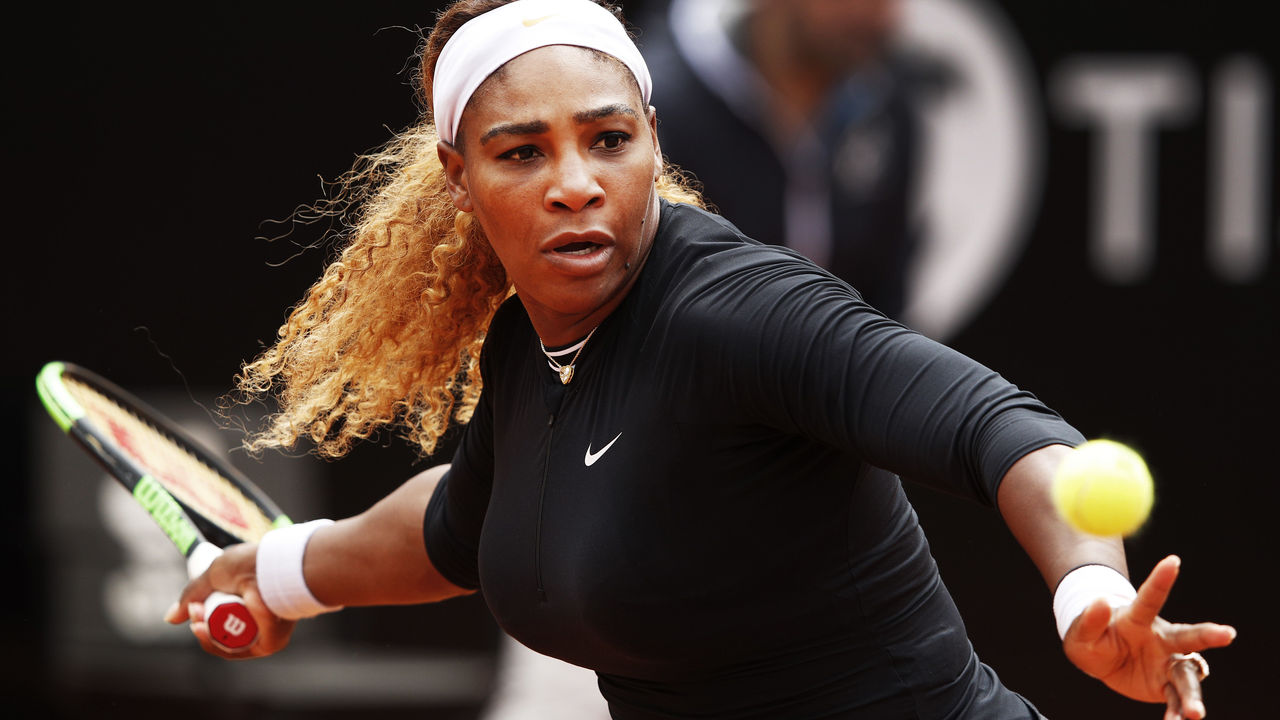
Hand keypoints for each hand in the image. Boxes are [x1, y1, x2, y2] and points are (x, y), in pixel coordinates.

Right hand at [165, 542, 297, 659]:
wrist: (269, 567)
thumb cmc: (248, 564)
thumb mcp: (214, 574)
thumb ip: (192, 594)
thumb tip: (170, 618)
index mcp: (250, 600)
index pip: (222, 618)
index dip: (203, 616)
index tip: (193, 607)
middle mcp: (259, 618)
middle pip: (221, 632)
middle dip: (201, 625)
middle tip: (194, 612)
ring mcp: (264, 632)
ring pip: (225, 644)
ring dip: (205, 634)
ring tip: (197, 621)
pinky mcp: (269, 643)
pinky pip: (236, 651)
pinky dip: (215, 643)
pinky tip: (202, 630)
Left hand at [1063, 555, 1235, 718]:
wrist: (1102, 660)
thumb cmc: (1092, 638)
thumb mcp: (1080, 633)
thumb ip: (1089, 620)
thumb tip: (1100, 601)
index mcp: (1137, 620)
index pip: (1149, 598)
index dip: (1160, 579)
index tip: (1173, 559)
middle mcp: (1160, 640)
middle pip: (1186, 636)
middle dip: (1207, 634)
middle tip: (1227, 633)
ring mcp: (1166, 662)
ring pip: (1186, 676)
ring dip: (1192, 696)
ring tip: (1195, 713)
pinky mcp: (1165, 685)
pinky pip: (1175, 699)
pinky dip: (1178, 712)